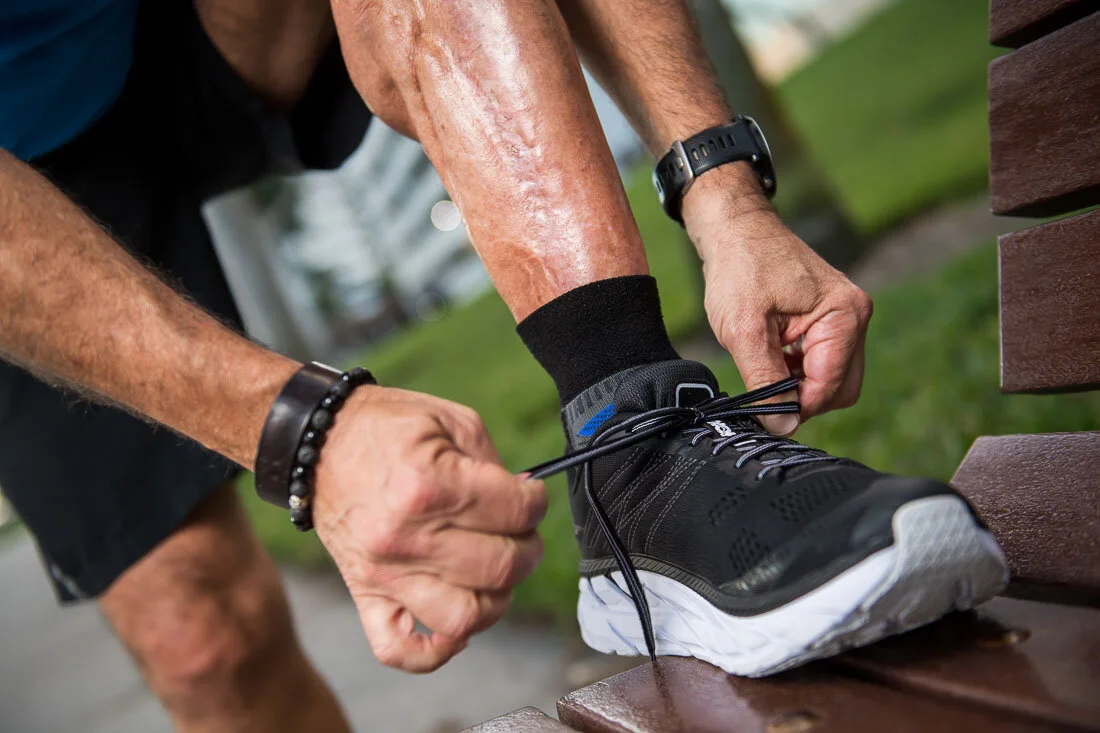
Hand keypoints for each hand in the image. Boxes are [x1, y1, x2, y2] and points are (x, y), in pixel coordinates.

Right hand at [311, 386, 546, 672]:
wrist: (319, 443)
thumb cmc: (385, 429)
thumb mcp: (450, 421)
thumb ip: (494, 464)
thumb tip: (524, 502)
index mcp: (429, 484)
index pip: (516, 512)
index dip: (536, 502)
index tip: (529, 497)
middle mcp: (405, 536)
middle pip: (501, 567)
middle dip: (527, 548)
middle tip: (519, 532)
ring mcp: (383, 573)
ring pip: (465, 617)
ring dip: (496, 599)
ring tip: (493, 573)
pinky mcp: (364, 595)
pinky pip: (400, 650)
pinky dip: (436, 650)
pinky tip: (456, 626)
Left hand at [683, 165, 873, 434]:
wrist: (736, 230)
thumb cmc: (740, 268)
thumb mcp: (744, 330)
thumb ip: (764, 381)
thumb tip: (782, 427)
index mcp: (844, 315)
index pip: (830, 387)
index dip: (797, 406)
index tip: (765, 410)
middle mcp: (856, 316)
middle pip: (840, 389)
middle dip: (802, 396)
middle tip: (762, 386)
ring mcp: (847, 318)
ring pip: (832, 379)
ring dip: (798, 382)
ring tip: (763, 360)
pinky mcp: (832, 321)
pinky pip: (823, 362)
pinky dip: (797, 369)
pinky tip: (771, 353)